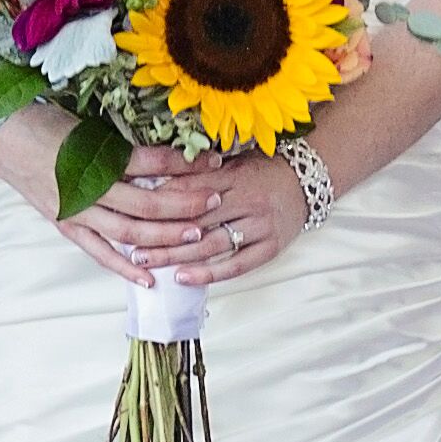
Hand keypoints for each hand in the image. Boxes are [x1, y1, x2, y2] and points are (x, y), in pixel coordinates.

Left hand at [88, 139, 306, 292]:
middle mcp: (247, 201)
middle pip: (196, 220)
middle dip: (160, 234)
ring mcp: (260, 226)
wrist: (310, 180)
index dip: (161, 202)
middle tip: (130, 245)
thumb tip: (158, 183)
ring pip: (212, 244)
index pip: (191, 190)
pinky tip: (184, 278)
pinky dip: (210, 273)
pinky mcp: (270, 247)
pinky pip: (237, 264)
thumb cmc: (264, 170)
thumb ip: (201, 174)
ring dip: (177, 255)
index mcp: (234, 177)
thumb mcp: (233, 163)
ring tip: (147, 262)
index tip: (133, 210)